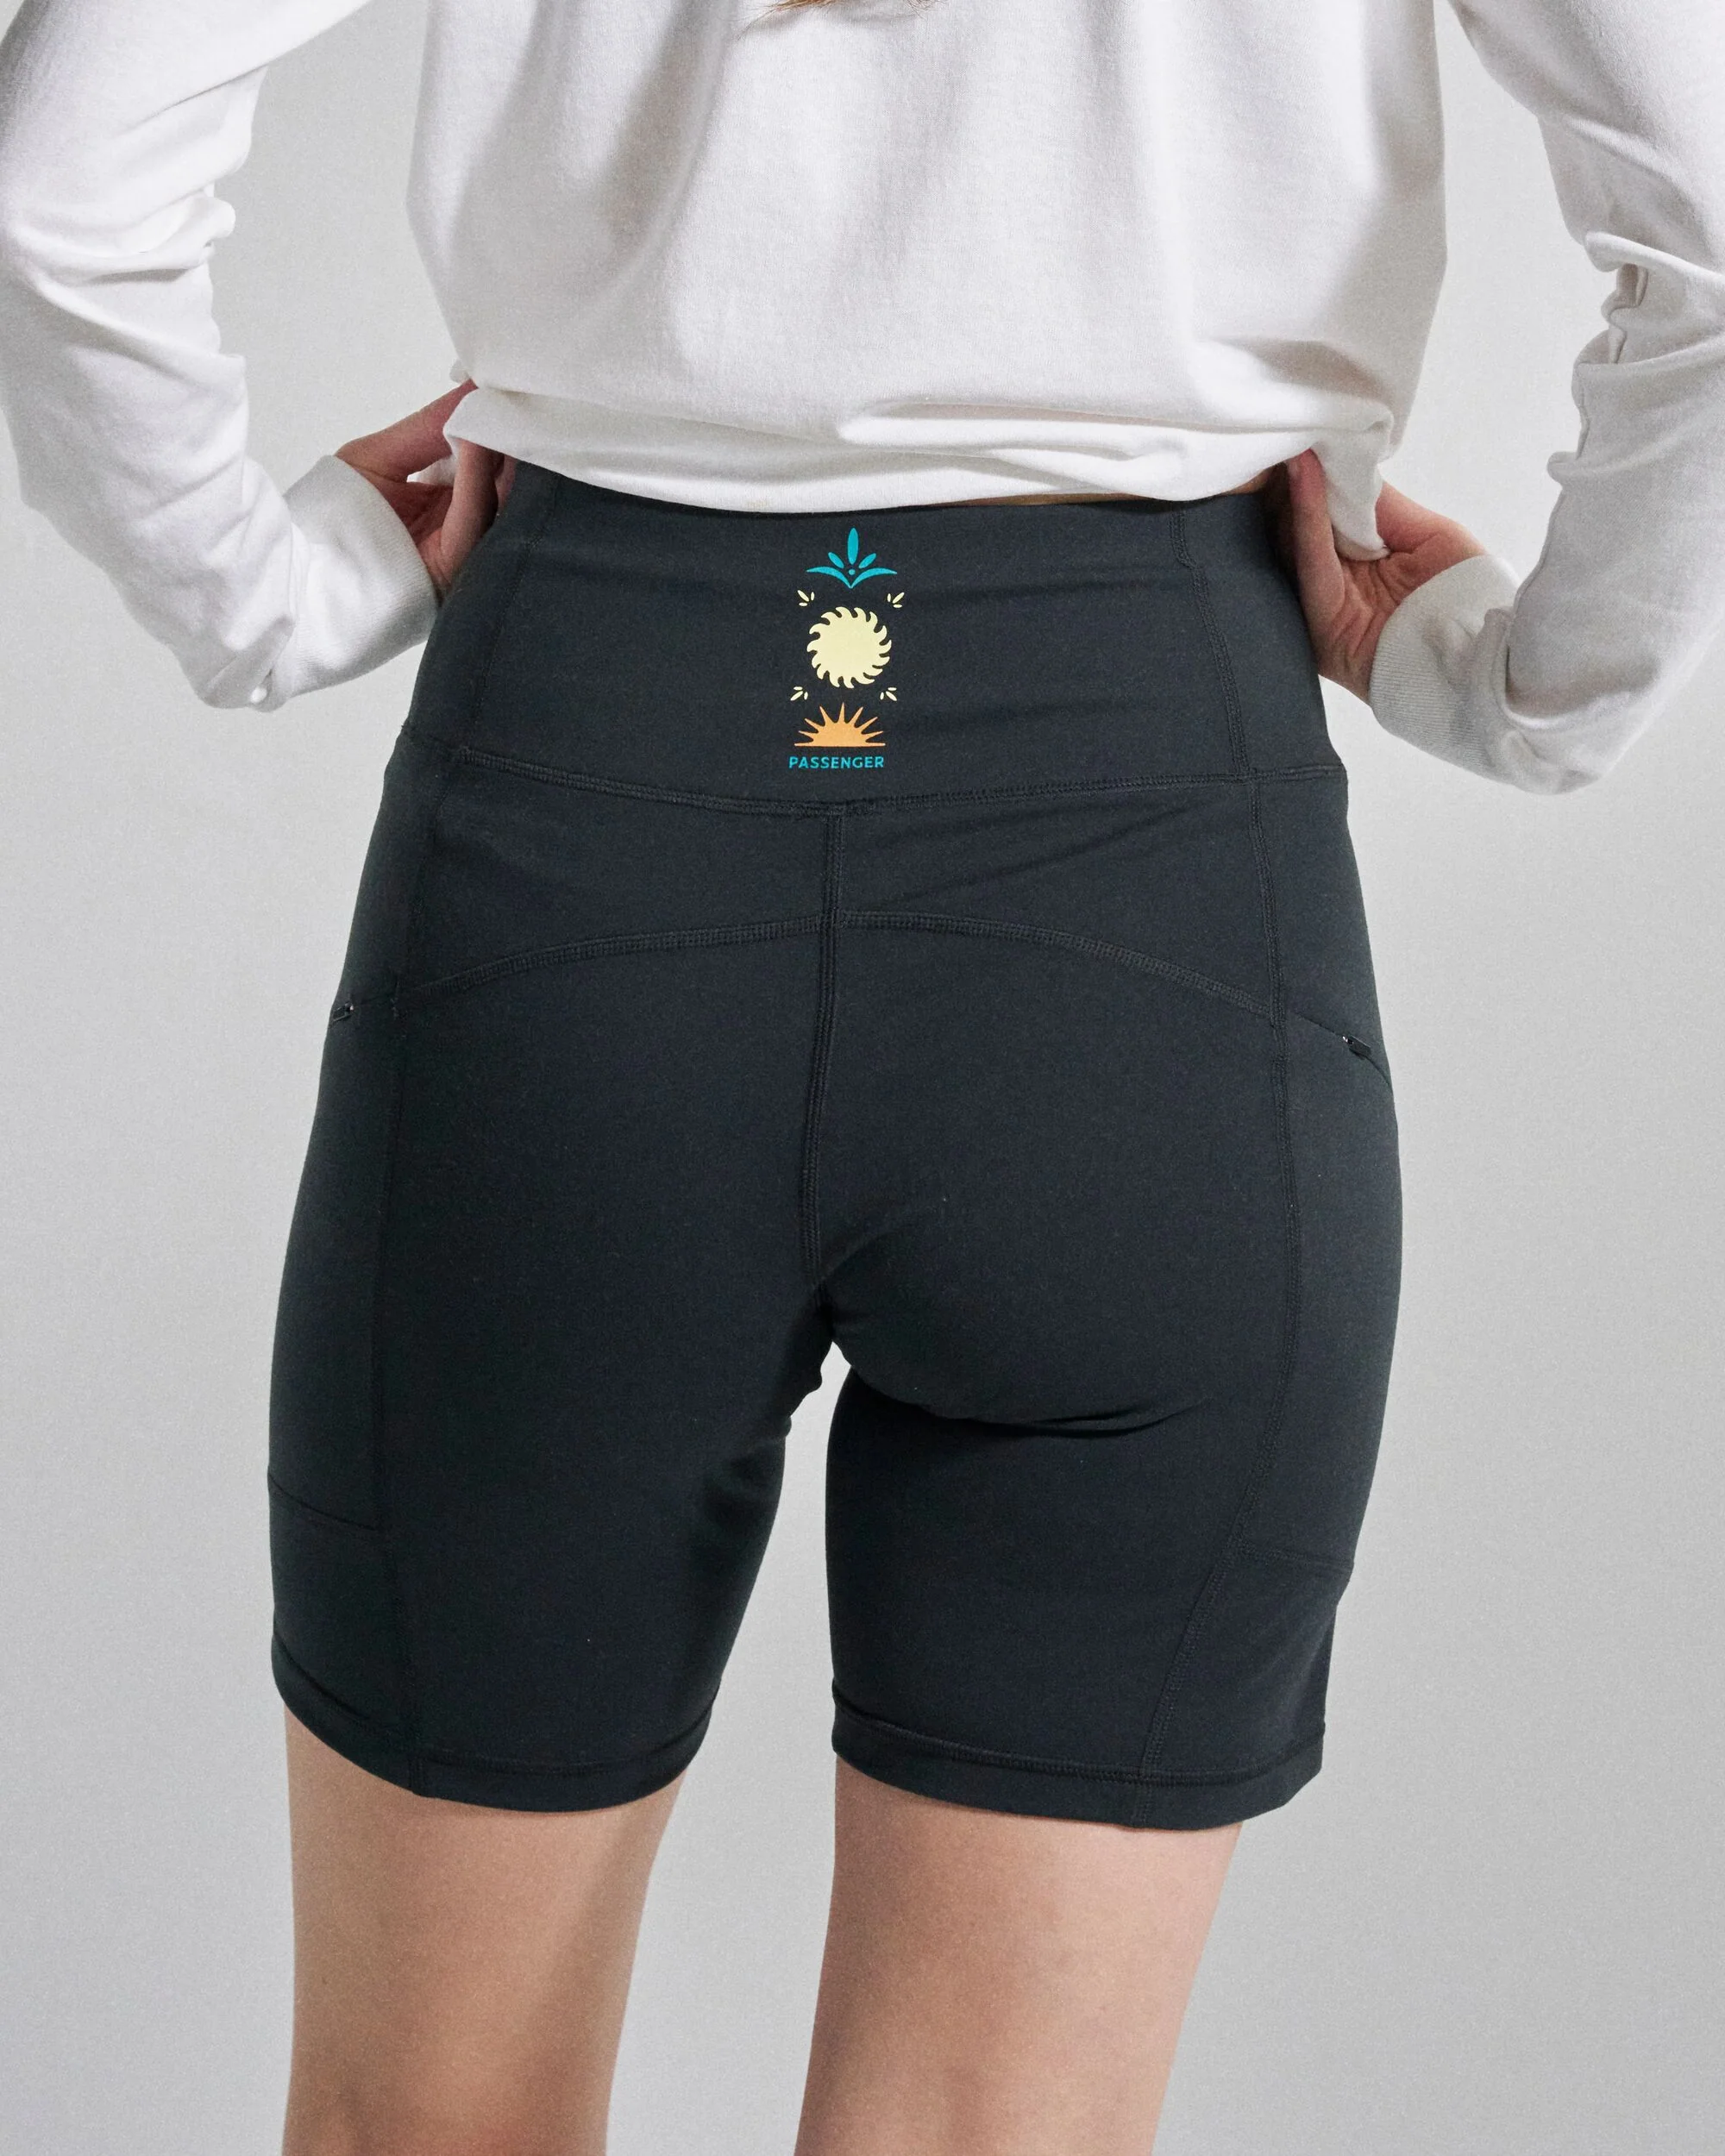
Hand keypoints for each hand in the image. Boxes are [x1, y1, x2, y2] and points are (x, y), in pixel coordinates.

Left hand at [334, 382, 516, 600]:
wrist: (308, 576)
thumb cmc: (337, 516)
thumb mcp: (380, 456)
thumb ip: (430, 427)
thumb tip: (474, 387)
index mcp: (449, 500)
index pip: (484, 458)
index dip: (493, 424)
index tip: (510, 389)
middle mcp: (463, 526)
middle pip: (500, 478)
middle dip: (508, 437)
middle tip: (522, 397)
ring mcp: (464, 550)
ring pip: (495, 497)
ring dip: (501, 454)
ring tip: (505, 410)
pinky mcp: (454, 566)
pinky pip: (473, 519)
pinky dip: (478, 480)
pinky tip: (481, 443)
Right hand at [1269, 448, 1486, 699]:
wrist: (1479, 666)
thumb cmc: (1464, 603)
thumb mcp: (1430, 537)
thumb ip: (1383, 505)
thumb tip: (1343, 464)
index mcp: (1358, 564)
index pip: (1323, 511)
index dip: (1313, 473)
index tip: (1302, 430)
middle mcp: (1333, 584)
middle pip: (1296, 524)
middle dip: (1286, 478)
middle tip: (1277, 428)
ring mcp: (1322, 606)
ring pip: (1294, 539)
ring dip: (1286, 489)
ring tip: (1283, 439)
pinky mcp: (1320, 624)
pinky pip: (1308, 563)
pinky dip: (1304, 517)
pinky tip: (1301, 472)